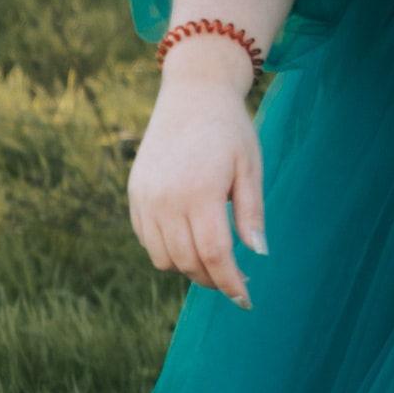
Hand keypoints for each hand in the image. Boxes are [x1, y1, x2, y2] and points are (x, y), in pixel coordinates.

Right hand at [128, 51, 270, 299]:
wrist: (192, 93)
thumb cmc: (229, 129)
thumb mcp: (249, 167)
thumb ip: (251, 214)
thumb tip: (258, 256)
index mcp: (200, 192)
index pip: (214, 255)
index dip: (229, 282)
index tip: (245, 300)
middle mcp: (166, 199)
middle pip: (188, 262)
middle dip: (213, 279)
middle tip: (235, 280)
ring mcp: (146, 197)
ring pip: (163, 258)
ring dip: (189, 267)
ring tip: (213, 259)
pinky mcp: (135, 194)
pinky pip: (147, 240)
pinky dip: (167, 250)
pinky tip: (189, 239)